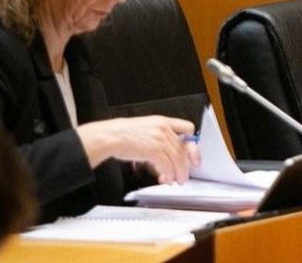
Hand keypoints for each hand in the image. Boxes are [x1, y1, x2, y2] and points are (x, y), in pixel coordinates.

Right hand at [77, 115, 200, 183]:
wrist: (108, 137)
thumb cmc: (121, 134)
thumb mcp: (145, 128)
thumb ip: (159, 137)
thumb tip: (168, 154)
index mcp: (162, 121)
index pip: (187, 127)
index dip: (192, 142)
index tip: (192, 154)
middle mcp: (164, 128)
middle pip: (183, 148)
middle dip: (186, 164)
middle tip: (185, 174)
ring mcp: (159, 139)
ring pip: (178, 159)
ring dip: (179, 173)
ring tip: (177, 180)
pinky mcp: (153, 150)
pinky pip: (168, 165)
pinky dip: (169, 175)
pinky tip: (166, 179)